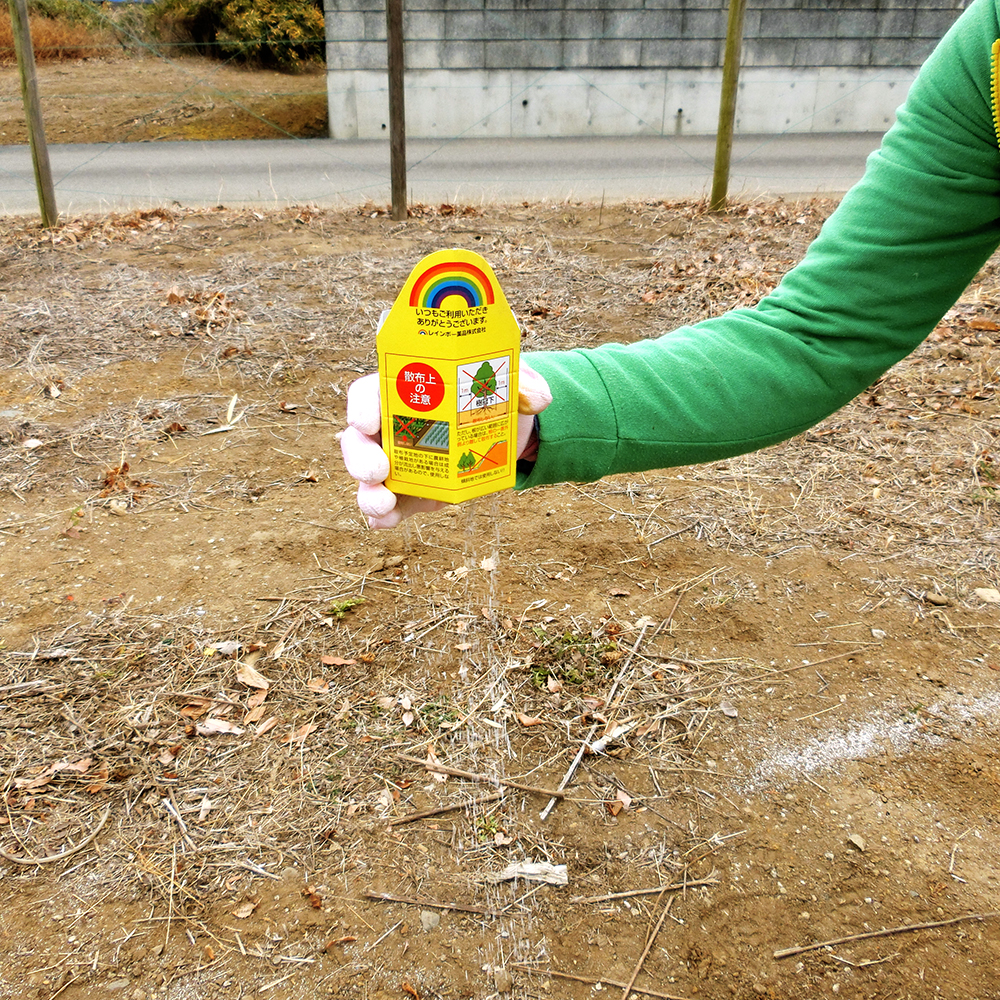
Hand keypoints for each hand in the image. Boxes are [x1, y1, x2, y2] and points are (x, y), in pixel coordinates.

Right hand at [340, 363, 551, 528]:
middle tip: (378, 470)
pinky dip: (382, 516)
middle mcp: (391, 426)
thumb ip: (524, 384)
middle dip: (360, 456)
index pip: (369, 393)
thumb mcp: (510, 382)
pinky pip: (387, 506)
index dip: (362, 406)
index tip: (369, 421)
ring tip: (383, 505)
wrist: (507, 431)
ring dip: (368, 493)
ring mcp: (396, 462)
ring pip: (368, 478)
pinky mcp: (409, 493)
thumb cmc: (496, 394)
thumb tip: (538, 399)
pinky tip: (386, 523)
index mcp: (404, 391)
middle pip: (359, 440)